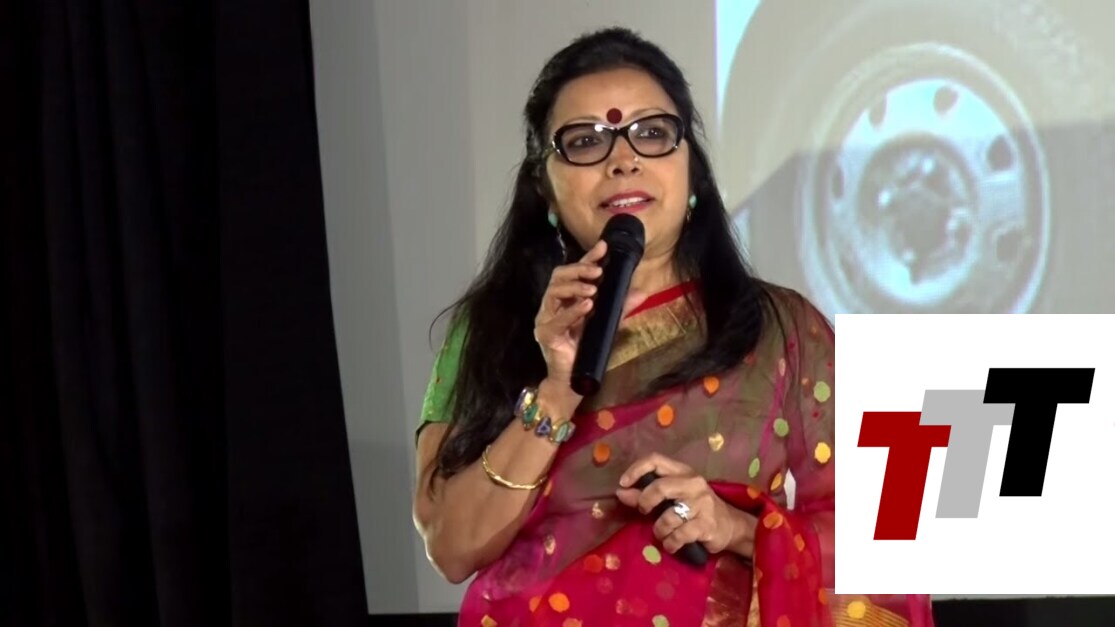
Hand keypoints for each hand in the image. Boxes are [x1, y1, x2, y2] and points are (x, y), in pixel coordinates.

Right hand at [533, 240, 646, 386]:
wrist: (572, 382)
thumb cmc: (585, 351)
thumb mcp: (606, 325)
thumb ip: (620, 308)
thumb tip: (642, 292)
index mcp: (565, 299)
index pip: (574, 272)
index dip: (587, 258)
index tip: (604, 247)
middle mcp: (552, 306)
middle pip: (559, 277)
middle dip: (579, 269)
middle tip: (598, 271)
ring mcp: (546, 319)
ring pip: (553, 292)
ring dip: (574, 287)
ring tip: (593, 289)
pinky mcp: (546, 335)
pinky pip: (556, 320)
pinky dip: (572, 311)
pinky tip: (586, 305)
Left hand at [615, 453, 755, 557]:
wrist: (730, 526)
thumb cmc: (695, 509)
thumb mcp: (671, 498)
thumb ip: (646, 494)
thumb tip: (620, 492)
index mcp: (683, 471)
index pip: (656, 460)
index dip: (636, 470)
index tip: (623, 484)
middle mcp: (694, 484)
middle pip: (660, 487)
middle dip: (645, 502)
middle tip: (643, 511)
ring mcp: (703, 504)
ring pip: (668, 517)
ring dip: (659, 530)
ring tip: (662, 534)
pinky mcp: (707, 525)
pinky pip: (679, 536)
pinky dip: (670, 543)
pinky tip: (672, 545)